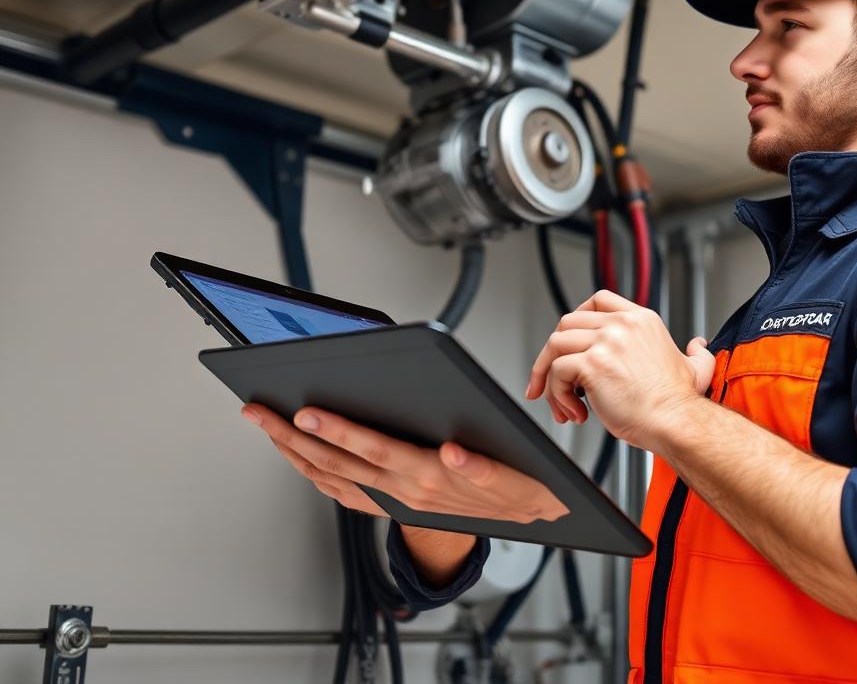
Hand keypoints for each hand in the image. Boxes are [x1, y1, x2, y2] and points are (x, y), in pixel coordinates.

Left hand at [241, 404, 569, 524]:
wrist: (525, 516)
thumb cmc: (518, 485)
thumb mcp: (512, 477)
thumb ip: (481, 467)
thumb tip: (453, 451)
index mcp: (428, 476)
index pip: (372, 449)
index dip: (336, 431)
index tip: (306, 412)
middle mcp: (404, 491)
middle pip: (337, 462)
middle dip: (293, 436)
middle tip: (260, 412)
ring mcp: (396, 500)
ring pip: (333, 479)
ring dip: (295, 454)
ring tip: (268, 429)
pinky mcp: (396, 505)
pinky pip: (345, 493)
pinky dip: (317, 475)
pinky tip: (303, 460)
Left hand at [525, 290, 715, 452]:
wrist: (678, 423)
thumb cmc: (680, 404)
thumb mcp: (696, 368)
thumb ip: (696, 353)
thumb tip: (697, 345)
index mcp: (640, 320)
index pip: (597, 301)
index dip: (577, 318)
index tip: (570, 340)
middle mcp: (621, 325)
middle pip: (567, 322)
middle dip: (553, 352)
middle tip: (553, 378)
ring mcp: (606, 342)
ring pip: (555, 345)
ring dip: (548, 376)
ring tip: (562, 403)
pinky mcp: (593, 364)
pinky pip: (557, 373)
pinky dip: (557, 395)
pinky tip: (575, 413)